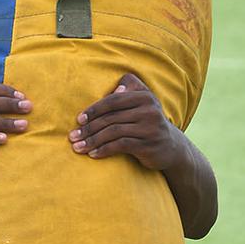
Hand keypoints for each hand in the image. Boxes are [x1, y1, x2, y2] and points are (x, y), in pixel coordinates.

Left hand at [68, 73, 183, 170]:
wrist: (171, 147)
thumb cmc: (146, 122)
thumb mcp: (140, 104)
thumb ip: (125, 92)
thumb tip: (110, 89)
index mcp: (144, 96)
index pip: (113, 100)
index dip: (94, 109)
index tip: (78, 120)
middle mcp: (149, 110)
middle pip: (111, 117)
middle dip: (88, 128)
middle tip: (73, 136)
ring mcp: (150, 128)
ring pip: (113, 132)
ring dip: (92, 140)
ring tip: (78, 147)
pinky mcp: (149, 144)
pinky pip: (121, 145)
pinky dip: (104, 150)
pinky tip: (93, 154)